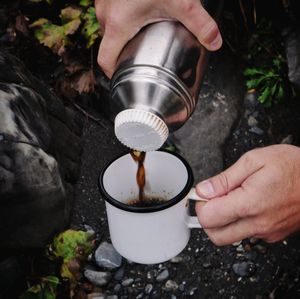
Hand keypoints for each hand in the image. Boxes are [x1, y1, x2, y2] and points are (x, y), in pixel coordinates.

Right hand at [95, 0, 221, 77]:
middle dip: (123, 54)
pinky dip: (121, 20)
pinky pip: (110, 13)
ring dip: (123, 36)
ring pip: (110, 29)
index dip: (113, 73)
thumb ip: (200, 24)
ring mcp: (104, 2)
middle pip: (109, 46)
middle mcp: (106, 14)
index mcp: (118, 24)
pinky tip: (136, 15)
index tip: (124, 77)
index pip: (105, 60)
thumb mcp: (182, 2)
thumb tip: (215, 43)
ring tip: (141, 38)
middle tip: (141, 58)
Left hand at [195, 145, 299, 245]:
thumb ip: (224, 179)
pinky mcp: (274, 234)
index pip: (208, 218)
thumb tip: (203, 190)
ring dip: (223, 221)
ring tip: (233, 198)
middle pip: (216, 235)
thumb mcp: (255, 160)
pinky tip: (247, 204)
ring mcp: (267, 232)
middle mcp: (258, 223)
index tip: (204, 194)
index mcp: (250, 203)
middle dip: (207, 219)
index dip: (200, 205)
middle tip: (213, 199)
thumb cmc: (294, 166)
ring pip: (230, 237)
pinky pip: (247, 234)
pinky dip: (239, 222)